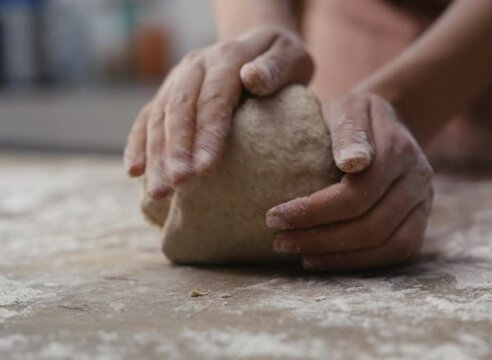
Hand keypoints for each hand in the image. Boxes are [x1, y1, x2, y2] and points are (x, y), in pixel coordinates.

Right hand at [123, 27, 313, 198]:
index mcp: (227, 57)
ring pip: (159, 116)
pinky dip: (138, 144)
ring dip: (156, 155)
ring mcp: (179, 78)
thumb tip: (252, 78)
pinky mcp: (169, 91)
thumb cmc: (283, 59)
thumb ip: (275, 67)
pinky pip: (148, 117)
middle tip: (177, 184)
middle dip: (176, 150)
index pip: (215, 98)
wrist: (260, 43)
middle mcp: (197, 66)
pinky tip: (134, 172)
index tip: (205, 168)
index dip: (208, 133)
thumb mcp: (291, 56)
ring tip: (159, 191)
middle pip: (181, 109)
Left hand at [266, 93, 433, 270]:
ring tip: (300, 254)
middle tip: (280, 241)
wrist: (389, 121)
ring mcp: (423, 202)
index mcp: (399, 150)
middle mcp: (418, 178)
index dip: (313, 212)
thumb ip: (349, 131)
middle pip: (371, 226)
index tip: (273, 217)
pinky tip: (326, 259)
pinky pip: (397, 252)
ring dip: (338, 256)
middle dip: (320, 239)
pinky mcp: (420, 221)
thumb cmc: (356, 114)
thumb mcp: (348, 107)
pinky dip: (360, 262)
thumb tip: (352, 162)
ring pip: (386, 246)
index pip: (356, 194)